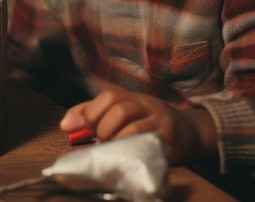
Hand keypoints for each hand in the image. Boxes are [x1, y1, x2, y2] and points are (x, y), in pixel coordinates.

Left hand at [59, 88, 217, 165]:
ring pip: (133, 128)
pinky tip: (127, 158)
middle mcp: (147, 106)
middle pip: (120, 109)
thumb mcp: (124, 110)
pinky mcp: (170, 144)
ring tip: (113, 151)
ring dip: (116, 142)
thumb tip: (65, 124)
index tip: (87, 128)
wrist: (189, 132)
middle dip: (103, 129)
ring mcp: (160, 124)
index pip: (109, 96)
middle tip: (102, 142)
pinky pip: (148, 147)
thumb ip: (93, 113)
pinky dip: (132, 153)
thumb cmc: (149, 121)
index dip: (93, 112)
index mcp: (133, 97)